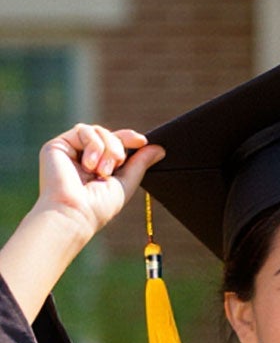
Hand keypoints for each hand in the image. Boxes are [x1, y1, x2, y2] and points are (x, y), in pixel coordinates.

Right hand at [34, 125, 159, 243]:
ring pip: (97, 130)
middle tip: (116, 165)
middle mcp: (83, 157)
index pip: (115, 143)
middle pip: (108, 134)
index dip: (129, 138)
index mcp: (98, 166)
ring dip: (107, 148)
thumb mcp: (126, 183)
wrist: (75, 212)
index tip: (142, 141)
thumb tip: (159, 148)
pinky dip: (93, 145)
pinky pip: (83, 130)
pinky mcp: (57, 145)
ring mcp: (70, 150)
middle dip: (118, 147)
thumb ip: (140, 164)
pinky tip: (89, 165)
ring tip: (102, 171)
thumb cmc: (99, 206)